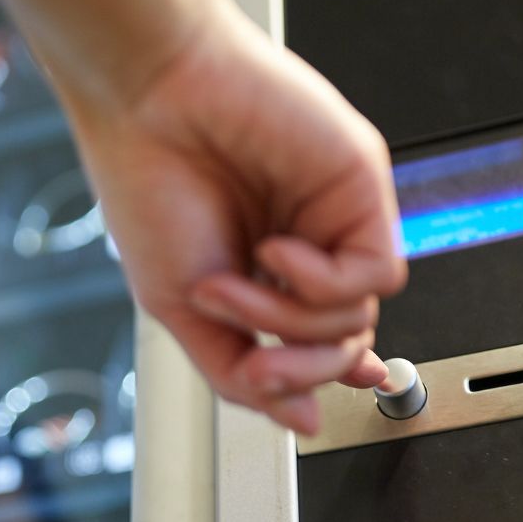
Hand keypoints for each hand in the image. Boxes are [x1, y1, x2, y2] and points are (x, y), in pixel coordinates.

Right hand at [57, 0, 406, 434]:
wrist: (148, 99)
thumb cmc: (150, 185)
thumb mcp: (181, 310)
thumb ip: (239, 372)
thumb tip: (299, 421)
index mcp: (263, 269)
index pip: (316, 339)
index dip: (321, 374)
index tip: (318, 402)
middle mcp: (306, 244)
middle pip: (342, 345)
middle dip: (296, 369)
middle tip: (254, 358)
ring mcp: (334, 217)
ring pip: (358, 318)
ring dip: (286, 319)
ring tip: (233, 281)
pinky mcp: (359, 187)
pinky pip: (374, 272)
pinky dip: (320, 280)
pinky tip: (276, 250)